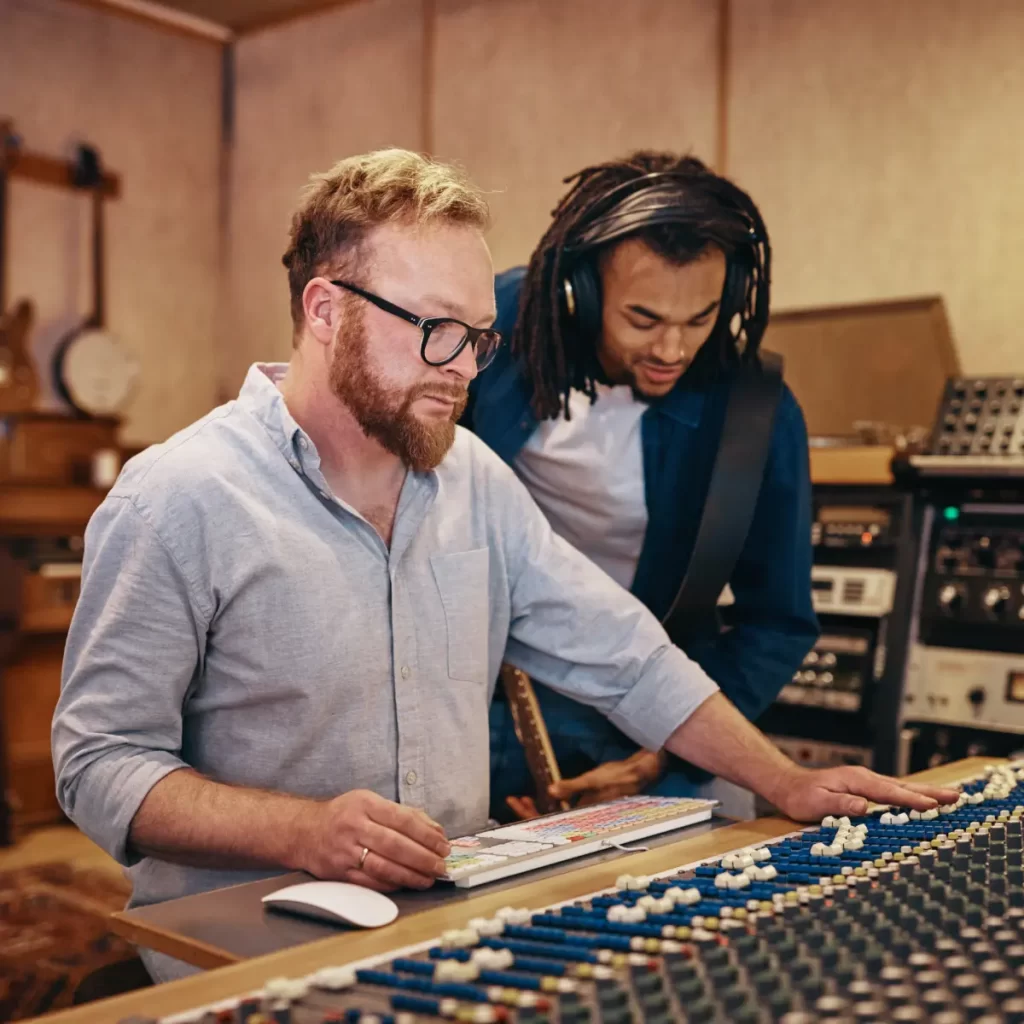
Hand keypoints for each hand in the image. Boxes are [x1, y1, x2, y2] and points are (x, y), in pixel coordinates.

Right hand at [296, 789, 450, 890]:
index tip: (443, 844)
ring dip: (411, 875)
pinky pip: (370, 881)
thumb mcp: (370, 802)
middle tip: (440, 865)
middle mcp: (354, 826)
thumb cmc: (344, 815)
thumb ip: (403, 814)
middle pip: (395, 845)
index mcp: (365, 804)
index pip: (403, 819)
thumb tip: (435, 830)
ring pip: (384, 866)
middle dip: (423, 857)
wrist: (303, 831)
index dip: (426, 834)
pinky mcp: (339, 872)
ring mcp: (345, 851)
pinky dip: (392, 884)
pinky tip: (406, 884)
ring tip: (428, 879)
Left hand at [505, 752, 663, 820]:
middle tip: (512, 799)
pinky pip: (562, 808)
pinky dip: (550, 802)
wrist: (638, 773)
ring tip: (522, 798)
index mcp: (581, 815)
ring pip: (554, 815)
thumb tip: (550, 791)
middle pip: (548, 821)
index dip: (529, 814)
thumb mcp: (593, 779)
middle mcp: (580, 818)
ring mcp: (582, 812)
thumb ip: (572, 787)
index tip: (515, 802)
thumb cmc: (617, 778)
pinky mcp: (585, 804)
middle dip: (528, 811)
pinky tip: (543, 796)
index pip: (548, 821)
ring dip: (538, 807)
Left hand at [770, 764, 960, 821]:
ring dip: (925, 793)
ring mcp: (865, 782)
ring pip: (900, 788)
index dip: (912, 800)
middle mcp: (864, 778)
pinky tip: (922, 800)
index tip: (934, 805)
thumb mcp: (815, 803)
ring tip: (950, 797)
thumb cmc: (800, 797)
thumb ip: (840, 804)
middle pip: (902, 786)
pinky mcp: (864, 788)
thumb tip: (864, 807)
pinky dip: (911, 795)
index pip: (889, 792)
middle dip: (930, 792)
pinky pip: (893, 792)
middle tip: (957, 797)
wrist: (788, 785)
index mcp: (856, 781)